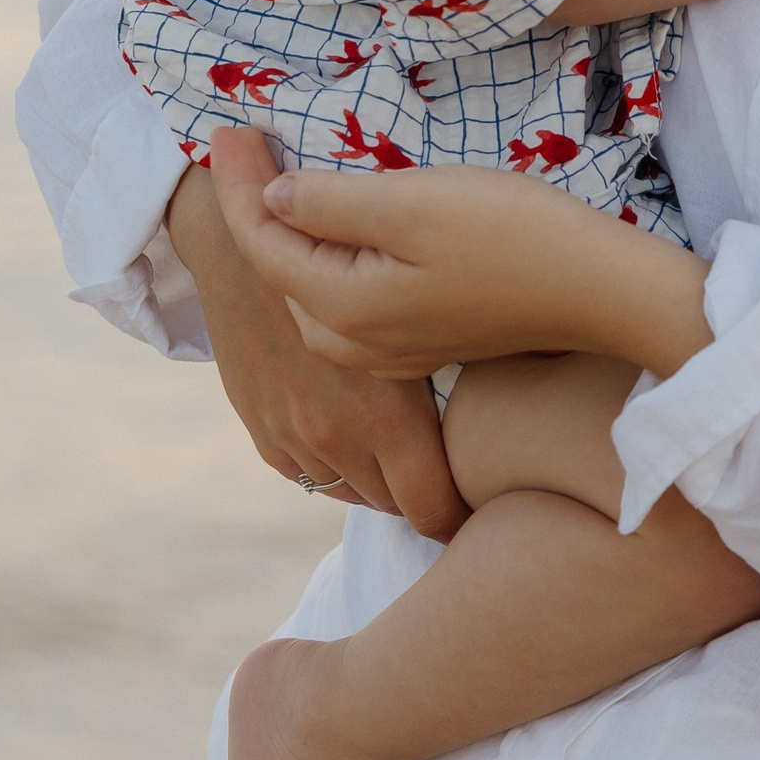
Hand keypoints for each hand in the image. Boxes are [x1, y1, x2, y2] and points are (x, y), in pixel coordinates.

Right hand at [169, 136, 466, 537]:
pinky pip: (304, 474)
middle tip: (441, 471)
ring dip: (373, 479)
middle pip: (393, 505)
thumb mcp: (416, 315)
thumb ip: (450, 372)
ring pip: (348, 492)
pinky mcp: (261, 426)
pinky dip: (329, 463)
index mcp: (384, 416)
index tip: (473, 507)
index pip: (432, 510)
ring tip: (395, 451)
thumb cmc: (356, 260)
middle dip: (417, 493)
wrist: (250, 242)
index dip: (458, 517)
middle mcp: (336, 437)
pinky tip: (347, 433)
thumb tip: (510, 414)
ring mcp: (293, 435)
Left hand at [246, 162, 713, 387]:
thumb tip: (275, 197)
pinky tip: (341, 229)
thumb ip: (330, 203)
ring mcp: (393, 349)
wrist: (599, 289)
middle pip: (281, 271)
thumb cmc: (511, 236)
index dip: (237, 183)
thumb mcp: (411, 203)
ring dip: (293, 236)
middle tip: (247, 145)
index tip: (225, 128)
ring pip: (313, 290)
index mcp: (342, 308)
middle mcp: (357, 342)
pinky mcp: (427, 340)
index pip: (262, 242)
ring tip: (282, 179)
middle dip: (256, 209)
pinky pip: (351, 301)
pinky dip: (330, 260)